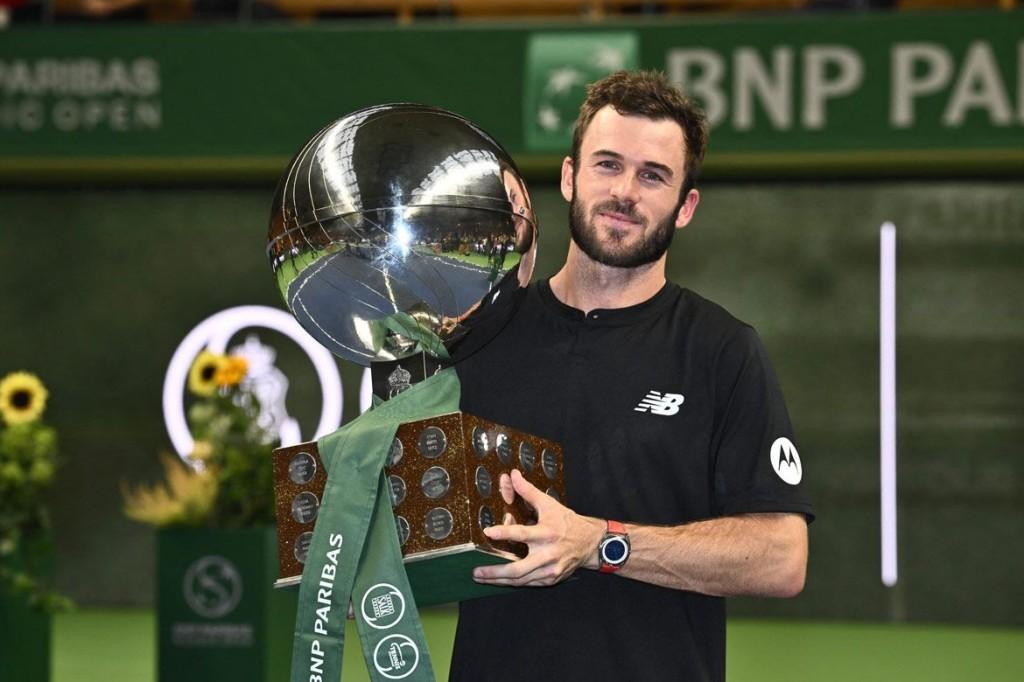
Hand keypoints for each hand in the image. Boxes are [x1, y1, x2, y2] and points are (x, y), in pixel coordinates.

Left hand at [472, 469, 604, 586]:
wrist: (591, 543)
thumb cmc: (567, 522)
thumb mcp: (549, 504)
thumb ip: (528, 491)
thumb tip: (512, 475)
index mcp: (547, 533)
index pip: (523, 534)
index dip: (505, 533)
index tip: (488, 532)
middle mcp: (548, 554)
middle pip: (518, 568)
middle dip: (495, 572)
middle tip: (476, 571)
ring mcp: (550, 570)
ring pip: (521, 580)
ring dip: (499, 580)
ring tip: (481, 577)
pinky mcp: (551, 579)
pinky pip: (528, 583)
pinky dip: (513, 582)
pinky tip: (499, 580)